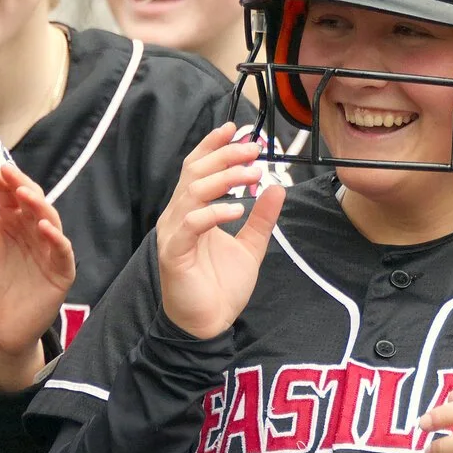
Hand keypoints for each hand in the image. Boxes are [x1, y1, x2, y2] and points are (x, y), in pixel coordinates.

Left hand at [0, 162, 74, 389]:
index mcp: (9, 222)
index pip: (8, 193)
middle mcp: (30, 231)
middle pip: (32, 200)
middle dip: (19, 184)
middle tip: (5, 173)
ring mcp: (47, 249)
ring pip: (50, 219)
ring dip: (38, 205)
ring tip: (23, 194)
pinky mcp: (59, 271)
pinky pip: (62, 251)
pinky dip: (56, 238)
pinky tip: (42, 228)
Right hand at [157, 124, 283, 338]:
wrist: (207, 325)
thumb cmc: (221, 286)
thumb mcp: (251, 245)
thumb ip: (263, 217)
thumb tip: (278, 186)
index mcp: (192, 211)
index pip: (197, 168)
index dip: (213, 145)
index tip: (237, 128)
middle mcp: (178, 216)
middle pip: (194, 172)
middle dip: (225, 155)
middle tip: (254, 148)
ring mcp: (174, 234)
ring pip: (192, 192)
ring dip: (224, 178)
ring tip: (253, 174)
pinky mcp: (174, 253)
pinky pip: (190, 224)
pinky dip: (214, 212)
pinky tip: (238, 209)